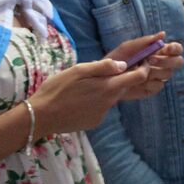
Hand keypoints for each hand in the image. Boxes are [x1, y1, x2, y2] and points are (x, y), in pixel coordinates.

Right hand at [29, 57, 149, 134]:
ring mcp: (102, 114)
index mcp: (108, 87)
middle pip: (123, 87)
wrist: (40, 116)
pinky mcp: (93, 122)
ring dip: (105, 91)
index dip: (143, 68)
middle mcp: (109, 102)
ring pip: (110, 98)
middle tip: (104, 72)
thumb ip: (103, 67)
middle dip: (121, 79)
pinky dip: (95, 103)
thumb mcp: (78, 71)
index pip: (137, 77)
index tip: (142, 61)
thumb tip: (123, 65)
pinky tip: (79, 101)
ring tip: (84, 87)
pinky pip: (100, 109)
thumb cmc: (57, 89)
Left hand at [105, 32, 183, 100]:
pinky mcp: (152, 89)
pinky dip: (149, 83)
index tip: (166, 49)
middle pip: (178, 62)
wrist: (104, 77)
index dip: (175, 48)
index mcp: (159, 52)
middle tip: (150, 60)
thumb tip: (163, 34)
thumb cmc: (117, 59)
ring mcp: (157, 77)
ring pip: (168, 74)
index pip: (176, 49)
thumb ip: (145, 41)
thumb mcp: (128, 47)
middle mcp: (161, 64)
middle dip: (167, 61)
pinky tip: (137, 81)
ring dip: (155, 71)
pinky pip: (158, 86)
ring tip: (138, 69)